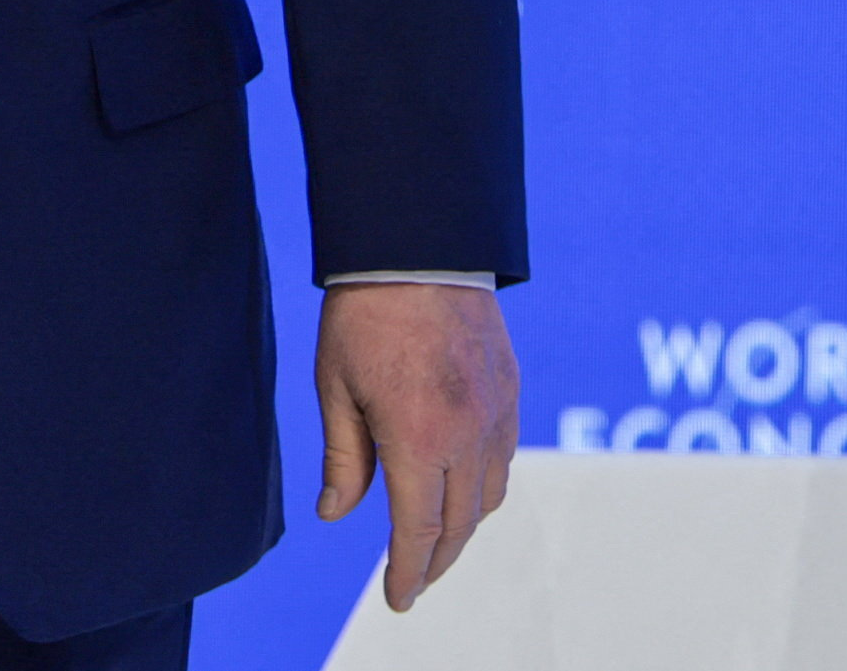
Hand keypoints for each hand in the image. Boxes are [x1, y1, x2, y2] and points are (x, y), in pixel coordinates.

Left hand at [317, 281, 516, 611]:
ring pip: (489, 497)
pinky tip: (461, 490)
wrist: (417, 247)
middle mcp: (468, 435)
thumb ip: (344, 459)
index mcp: (419, 439)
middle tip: (414, 583)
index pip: (419, 531)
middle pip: (460, 524)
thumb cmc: (363, 316)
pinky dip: (484, 488)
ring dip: (464, 528)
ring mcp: (497, 414)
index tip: (399, 599)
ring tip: (436, 543)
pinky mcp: (510, 391)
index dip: (408, 572)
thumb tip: (336, 516)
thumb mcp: (336, 387)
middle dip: (435, 561)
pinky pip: (504, 459)